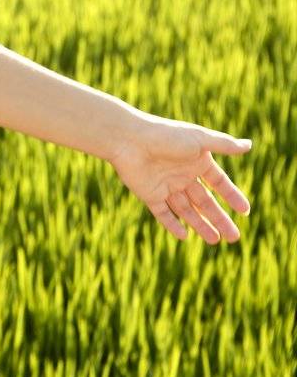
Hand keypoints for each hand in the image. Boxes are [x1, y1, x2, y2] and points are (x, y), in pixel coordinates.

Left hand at [105, 113, 253, 243]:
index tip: (245, 211)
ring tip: (215, 241)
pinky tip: (185, 236)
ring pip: (186, 210)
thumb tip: (249, 145)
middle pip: (205, 202)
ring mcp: (165, 186)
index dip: (232, 197)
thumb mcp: (199, 139)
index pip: (219, 183)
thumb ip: (223, 144)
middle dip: (220, 219)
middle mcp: (182, 175)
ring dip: (201, 225)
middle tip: (234, 238)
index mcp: (196, 161)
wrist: (128, 140)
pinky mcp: (149, 194)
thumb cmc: (165, 135)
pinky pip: (163, 213)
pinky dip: (172, 225)